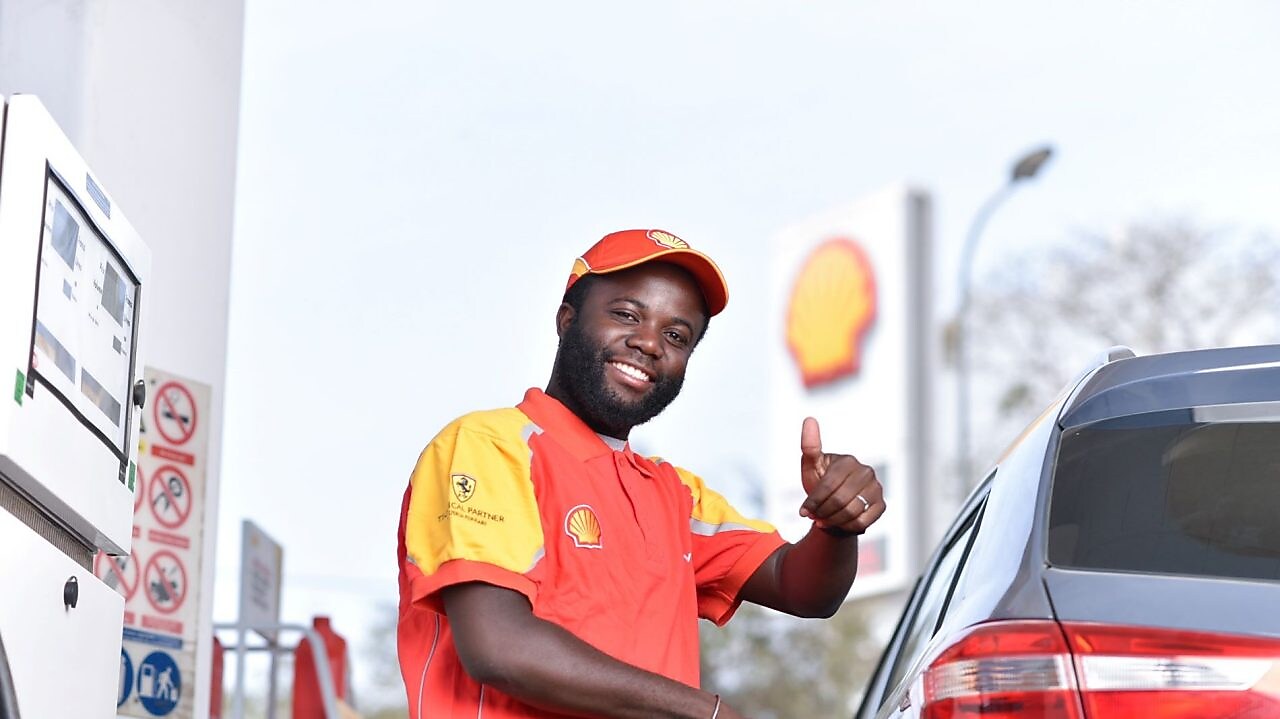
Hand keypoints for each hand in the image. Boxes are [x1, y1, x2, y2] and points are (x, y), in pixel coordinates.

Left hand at [798, 417, 883, 535]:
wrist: (834, 500)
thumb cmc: (821, 480)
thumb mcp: (811, 465)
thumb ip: (810, 446)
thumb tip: (809, 419)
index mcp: (848, 461)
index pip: (828, 486)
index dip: (813, 501)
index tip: (803, 511)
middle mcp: (866, 472)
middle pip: (840, 501)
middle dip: (822, 512)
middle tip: (813, 517)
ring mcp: (876, 488)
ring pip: (852, 513)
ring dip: (832, 521)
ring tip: (823, 520)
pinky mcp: (882, 504)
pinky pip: (863, 522)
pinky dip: (847, 526)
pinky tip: (838, 523)